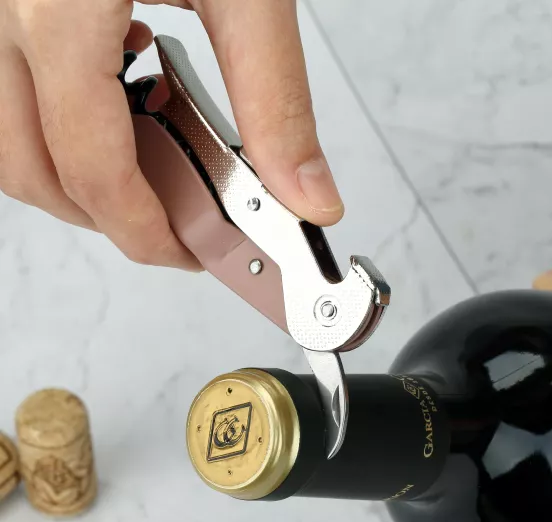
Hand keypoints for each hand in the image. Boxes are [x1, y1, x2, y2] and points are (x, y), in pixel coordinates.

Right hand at [0, 0, 341, 269]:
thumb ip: (276, 102)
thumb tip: (308, 195)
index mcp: (58, 4)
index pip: (93, 169)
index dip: (146, 231)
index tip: (191, 254)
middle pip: (32, 171)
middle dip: (107, 218)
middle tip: (174, 225)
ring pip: (0, 141)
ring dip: (71, 181)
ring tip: (144, 174)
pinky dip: (48, 126)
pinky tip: (106, 104)